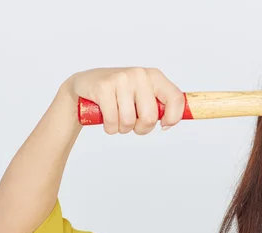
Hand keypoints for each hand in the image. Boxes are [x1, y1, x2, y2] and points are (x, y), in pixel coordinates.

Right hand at [63, 67, 184, 134]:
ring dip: (123, 128)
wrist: (86, 84)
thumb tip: (169, 123)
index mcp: (154, 76)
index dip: (173, 118)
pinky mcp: (103, 88)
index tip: (164, 125)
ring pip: (129, 121)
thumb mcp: (142, 95)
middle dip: (141, 128)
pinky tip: (106, 118)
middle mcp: (139, 75)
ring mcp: (121, 79)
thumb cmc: (119, 94)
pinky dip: (110, 128)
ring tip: (117, 118)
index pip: (176, 98)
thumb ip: (159, 106)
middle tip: (133, 123)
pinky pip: (113, 121)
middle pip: (150, 117)